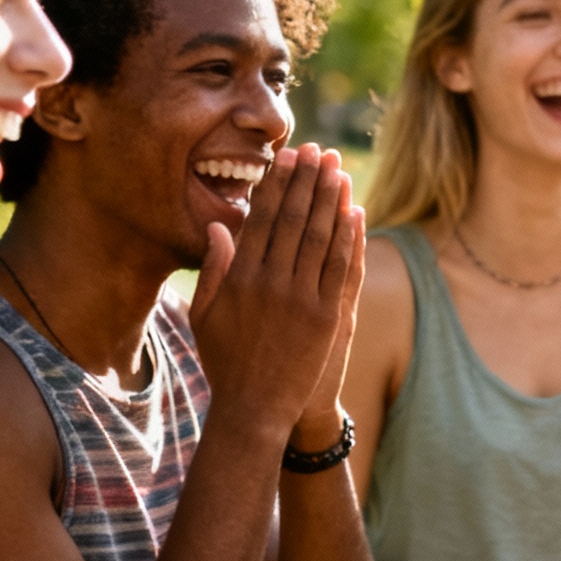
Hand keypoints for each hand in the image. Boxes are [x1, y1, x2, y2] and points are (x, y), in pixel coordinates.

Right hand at [190, 144, 364, 437]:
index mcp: (239, 279)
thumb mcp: (205, 315)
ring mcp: (301, 300)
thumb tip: (220, 226)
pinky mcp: (327, 317)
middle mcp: (270, 283)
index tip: (288, 158)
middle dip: (307, 181)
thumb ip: (214, 269)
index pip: (262, 219)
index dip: (278, 185)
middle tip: (318, 151)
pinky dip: (350, 237)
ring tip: (338, 170)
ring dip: (331, 199)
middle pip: (294, 220)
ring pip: (320, 237)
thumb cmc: (225, 362)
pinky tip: (355, 212)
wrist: (254, 408)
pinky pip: (341, 267)